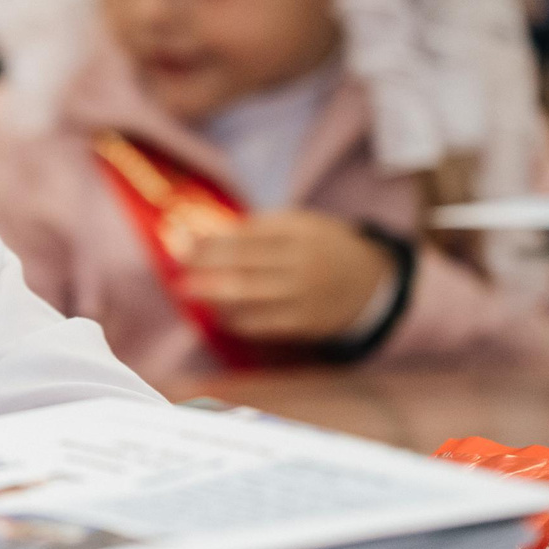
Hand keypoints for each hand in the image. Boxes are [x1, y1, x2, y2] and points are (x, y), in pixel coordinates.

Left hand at [183, 211, 392, 342]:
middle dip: (205, 266)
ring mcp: (305, 294)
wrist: (371, 283)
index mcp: (300, 232)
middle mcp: (303, 262)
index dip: (211, 240)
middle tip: (177, 268)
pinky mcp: (306, 323)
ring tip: (187, 291)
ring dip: (213, 294)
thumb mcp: (301, 225)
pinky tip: (218, 315)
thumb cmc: (321, 247)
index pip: (246, 236)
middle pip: (243, 264)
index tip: (184, 242)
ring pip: (249, 295)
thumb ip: (259, 227)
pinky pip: (263, 324)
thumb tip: (204, 233)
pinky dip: (236, 319)